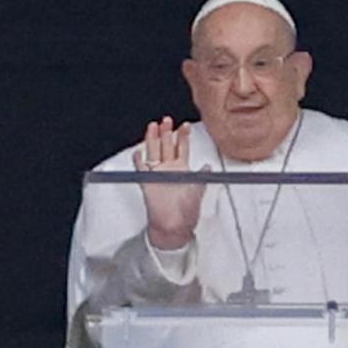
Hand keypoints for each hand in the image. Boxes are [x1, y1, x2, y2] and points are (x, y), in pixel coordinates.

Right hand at [134, 116, 202, 249]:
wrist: (175, 226)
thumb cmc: (187, 211)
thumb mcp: (199, 191)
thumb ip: (202, 177)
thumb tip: (209, 167)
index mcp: (182, 170)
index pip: (182, 148)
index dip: (184, 136)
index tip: (186, 125)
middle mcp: (169, 170)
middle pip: (166, 146)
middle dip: (167, 133)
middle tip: (167, 121)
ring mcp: (158, 175)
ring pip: (153, 152)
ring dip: (153, 139)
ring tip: (153, 126)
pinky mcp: (147, 183)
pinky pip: (141, 169)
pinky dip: (139, 161)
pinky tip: (138, 152)